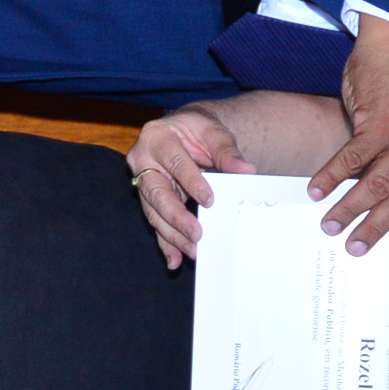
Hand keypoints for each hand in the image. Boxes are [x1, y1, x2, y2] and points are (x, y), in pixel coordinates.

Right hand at [125, 108, 249, 269]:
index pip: (175, 162)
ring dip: (172, 235)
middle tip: (196, 235)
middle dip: (176, 217)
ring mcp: (142, 181)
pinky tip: (174, 259)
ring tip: (192, 251)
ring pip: (154, 212)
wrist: (185, 130)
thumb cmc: (198, 130)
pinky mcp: (148, 199)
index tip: (209, 200)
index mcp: (156, 137)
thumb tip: (246, 170)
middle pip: (157, 193)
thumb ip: (227, 152)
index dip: (192, 182)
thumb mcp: (213, 132)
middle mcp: (142, 160)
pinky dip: (166, 242)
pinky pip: (156, 222)